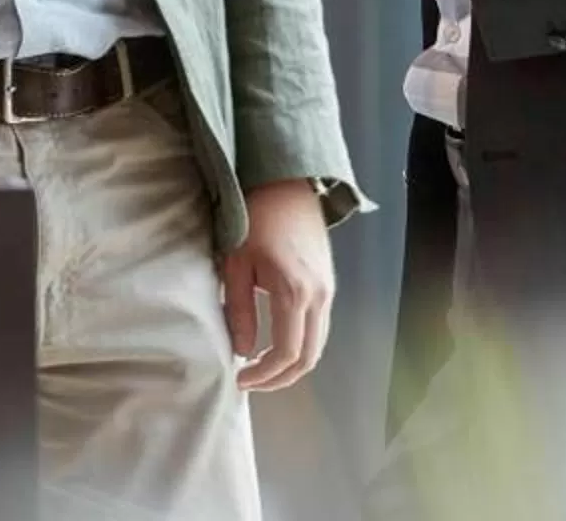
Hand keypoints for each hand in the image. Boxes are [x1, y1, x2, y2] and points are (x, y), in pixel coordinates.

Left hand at [221, 179, 335, 390]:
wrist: (285, 184)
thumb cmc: (254, 219)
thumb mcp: (236, 264)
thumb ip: (238, 311)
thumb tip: (242, 352)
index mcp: (295, 292)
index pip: (287, 354)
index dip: (264, 375)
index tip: (240, 379)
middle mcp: (320, 296)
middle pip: (309, 358)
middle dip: (280, 378)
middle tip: (251, 381)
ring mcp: (329, 290)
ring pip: (318, 344)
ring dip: (292, 363)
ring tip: (261, 366)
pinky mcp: (329, 283)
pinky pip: (320, 327)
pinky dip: (301, 344)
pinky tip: (277, 342)